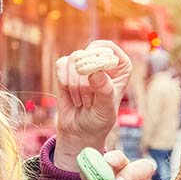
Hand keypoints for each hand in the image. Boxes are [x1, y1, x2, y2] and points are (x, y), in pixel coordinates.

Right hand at [54, 41, 131, 170]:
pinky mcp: (66, 69)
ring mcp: (83, 64)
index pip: (110, 49)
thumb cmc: (99, 119)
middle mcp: (101, 62)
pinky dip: (64, 82)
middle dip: (86, 80)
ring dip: (75, 85)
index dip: (100, 57)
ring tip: (82, 101)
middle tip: (89, 100)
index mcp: (119, 67)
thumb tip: (96, 73)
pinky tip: (72, 96)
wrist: (80, 130)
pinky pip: (61, 65)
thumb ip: (104, 91)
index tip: (95, 73)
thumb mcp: (106, 108)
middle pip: (89, 54)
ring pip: (74, 60)